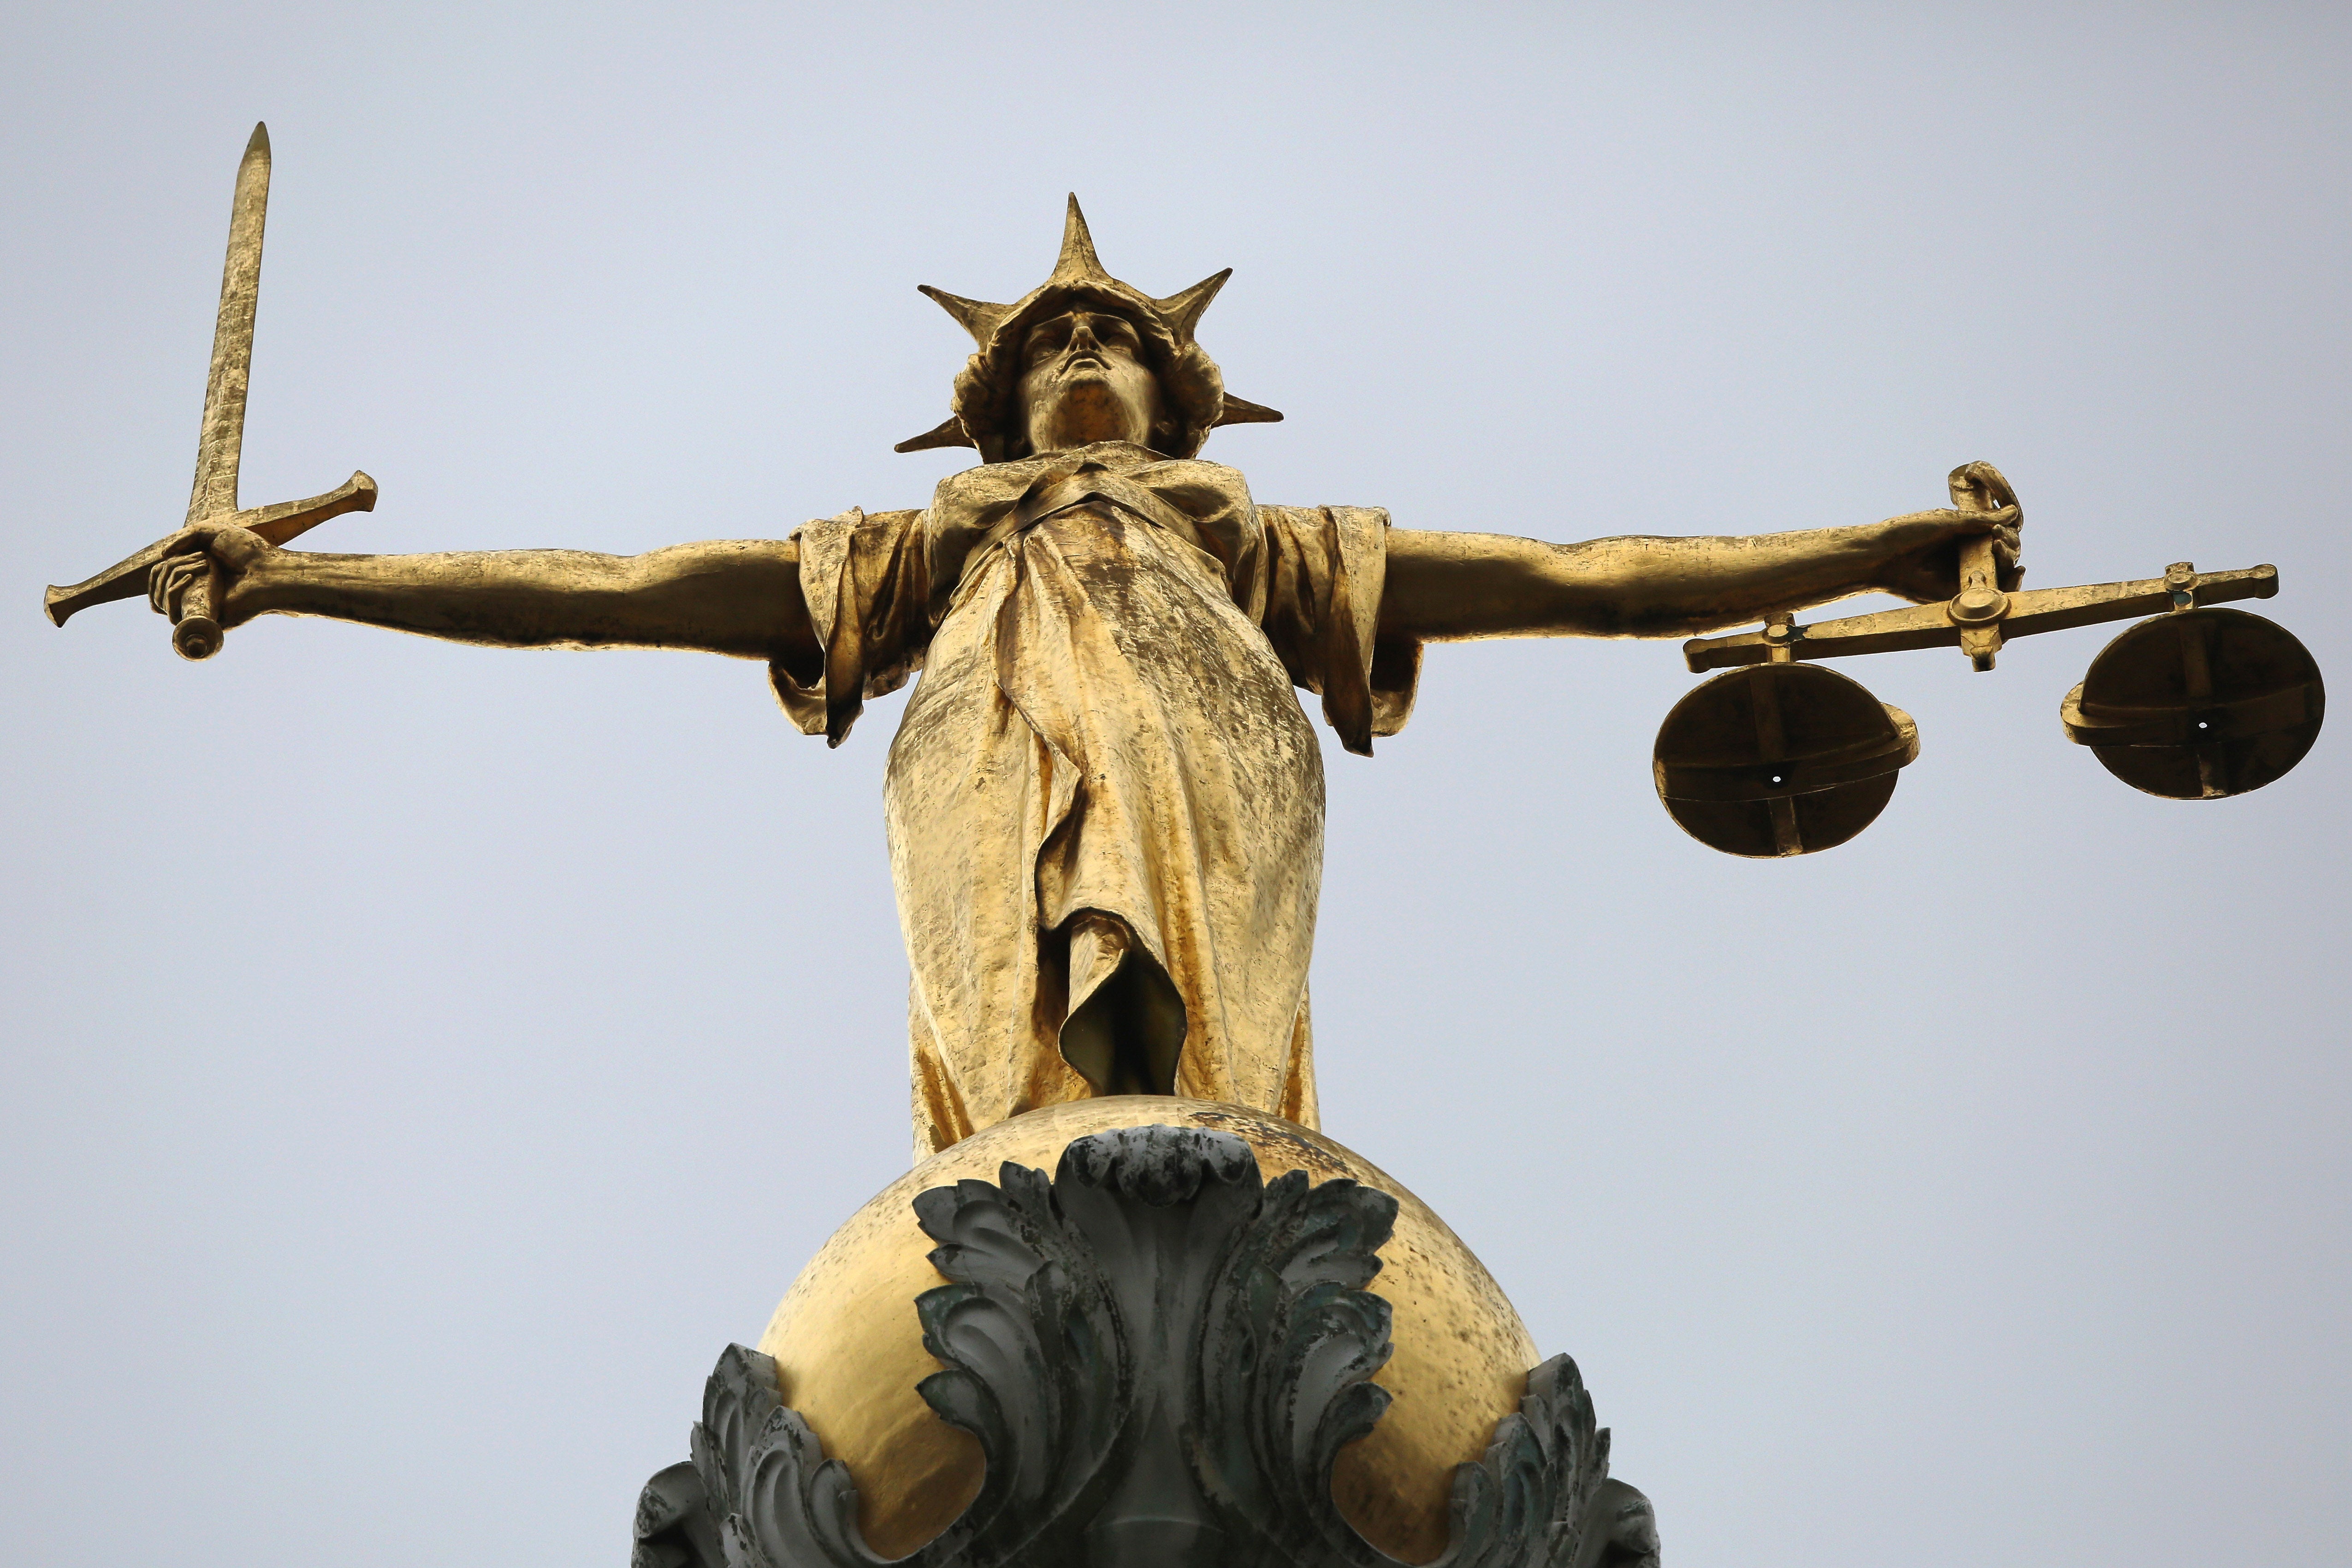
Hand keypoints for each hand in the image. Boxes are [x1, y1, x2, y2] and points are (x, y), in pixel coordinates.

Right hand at [148, 521, 270, 622]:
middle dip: (169, 568)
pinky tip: (189, 579)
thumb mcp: (211, 532)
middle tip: (202, 557)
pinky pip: (173, 616)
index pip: (161, 580)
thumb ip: (184, 539)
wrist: (270, 570)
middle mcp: (194, 595)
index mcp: (195, 577)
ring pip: (161, 602)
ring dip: (172, 577)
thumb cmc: (248, 551)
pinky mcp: (205, 622)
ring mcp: (199, 609)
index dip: (163, 565)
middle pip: (157, 589)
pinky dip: (172, 594)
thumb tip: (163, 557)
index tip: (190, 552)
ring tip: (203, 565)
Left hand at [1869, 504, 2022, 603]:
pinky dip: (2007, 587)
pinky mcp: (1957, 595)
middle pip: (2003, 554)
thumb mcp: (1945, 522)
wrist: (1879, 556)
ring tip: (2000, 552)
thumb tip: (2013, 512)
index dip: (2006, 532)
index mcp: (1964, 534)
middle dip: (2009, 547)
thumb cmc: (1906, 533)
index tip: (1998, 529)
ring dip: (2008, 562)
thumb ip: (1979, 520)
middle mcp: (1966, 555)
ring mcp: (1962, 575)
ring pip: (2000, 573)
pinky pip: (1988, 595)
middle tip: (1999, 542)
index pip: (1999, 534)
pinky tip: (2015, 575)